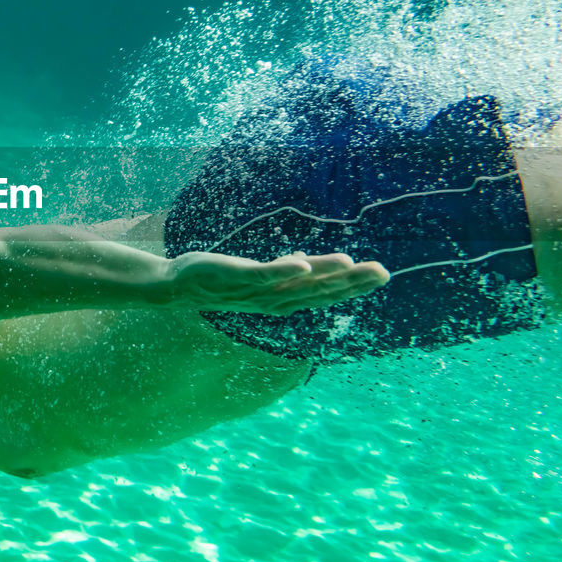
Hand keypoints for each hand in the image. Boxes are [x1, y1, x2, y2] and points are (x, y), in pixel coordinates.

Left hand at [166, 250, 388, 314]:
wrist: (179, 287)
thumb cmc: (220, 280)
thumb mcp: (257, 276)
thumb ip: (282, 273)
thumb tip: (305, 264)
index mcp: (281, 298)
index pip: (324, 294)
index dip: (353, 287)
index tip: (381, 276)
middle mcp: (274, 299)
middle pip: (319, 291)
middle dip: (352, 283)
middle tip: (382, 272)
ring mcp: (256, 290)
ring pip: (298, 284)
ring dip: (326, 275)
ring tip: (353, 264)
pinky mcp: (238, 276)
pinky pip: (264, 275)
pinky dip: (284, 270)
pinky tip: (303, 262)